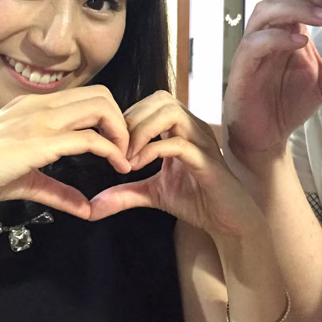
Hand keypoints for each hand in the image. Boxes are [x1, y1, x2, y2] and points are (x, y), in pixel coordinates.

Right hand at [0, 85, 131, 218]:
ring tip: (125, 158)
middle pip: (101, 95)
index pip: (87, 96)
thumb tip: (86, 208)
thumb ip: (59, 190)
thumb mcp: (28, 179)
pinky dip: (111, 151)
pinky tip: (117, 166)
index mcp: (35, 106)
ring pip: (100, 107)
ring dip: (121, 132)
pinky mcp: (40, 141)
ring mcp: (40, 119)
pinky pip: (89, 138)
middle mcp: (40, 105)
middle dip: (122, 121)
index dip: (109, 118)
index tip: (117, 145)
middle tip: (126, 150)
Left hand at [89, 91, 262, 238]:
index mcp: (181, 129)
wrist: (228, 221)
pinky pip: (179, 144)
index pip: (152, 102)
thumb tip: (92, 207)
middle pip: (160, 99)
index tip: (110, 141)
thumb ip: (125, 193)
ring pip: (171, 113)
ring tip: (127, 156)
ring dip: (142, 131)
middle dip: (132, 119)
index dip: (128, 116)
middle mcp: (194, 128)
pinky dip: (154, 150)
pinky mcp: (208, 162)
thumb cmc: (196, 200)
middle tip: (116, 147)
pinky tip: (138, 166)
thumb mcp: (153, 194)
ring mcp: (203, 142)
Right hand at [223, 0, 321, 165]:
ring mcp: (252, 45)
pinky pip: (256, 41)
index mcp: (286, 25)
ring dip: (295, 8)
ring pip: (265, 9)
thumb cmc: (288, 100)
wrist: (265, 133)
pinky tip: (301, 42)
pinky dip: (277, 37)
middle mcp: (267, 29)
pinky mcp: (242, 65)